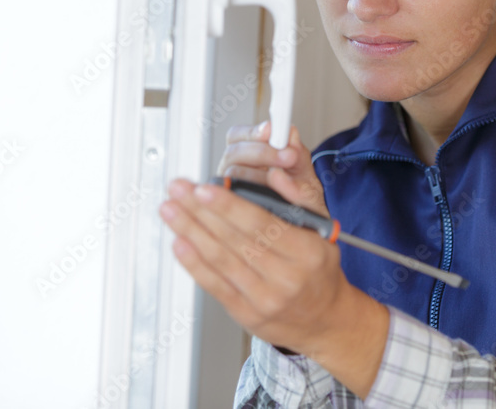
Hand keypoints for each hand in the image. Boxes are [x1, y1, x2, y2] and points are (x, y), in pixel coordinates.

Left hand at [159, 122, 388, 396]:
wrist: (324, 319)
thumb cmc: (319, 270)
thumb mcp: (324, 229)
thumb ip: (301, 198)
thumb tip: (276, 175)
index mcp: (307, 253)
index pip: (261, 224)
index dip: (228, 205)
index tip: (205, 188)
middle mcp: (286, 278)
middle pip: (234, 240)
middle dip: (200, 211)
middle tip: (179, 190)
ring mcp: (264, 299)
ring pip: (220, 260)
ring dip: (190, 231)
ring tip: (171, 210)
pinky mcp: (246, 314)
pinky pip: (214, 284)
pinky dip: (193, 262)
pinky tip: (179, 242)